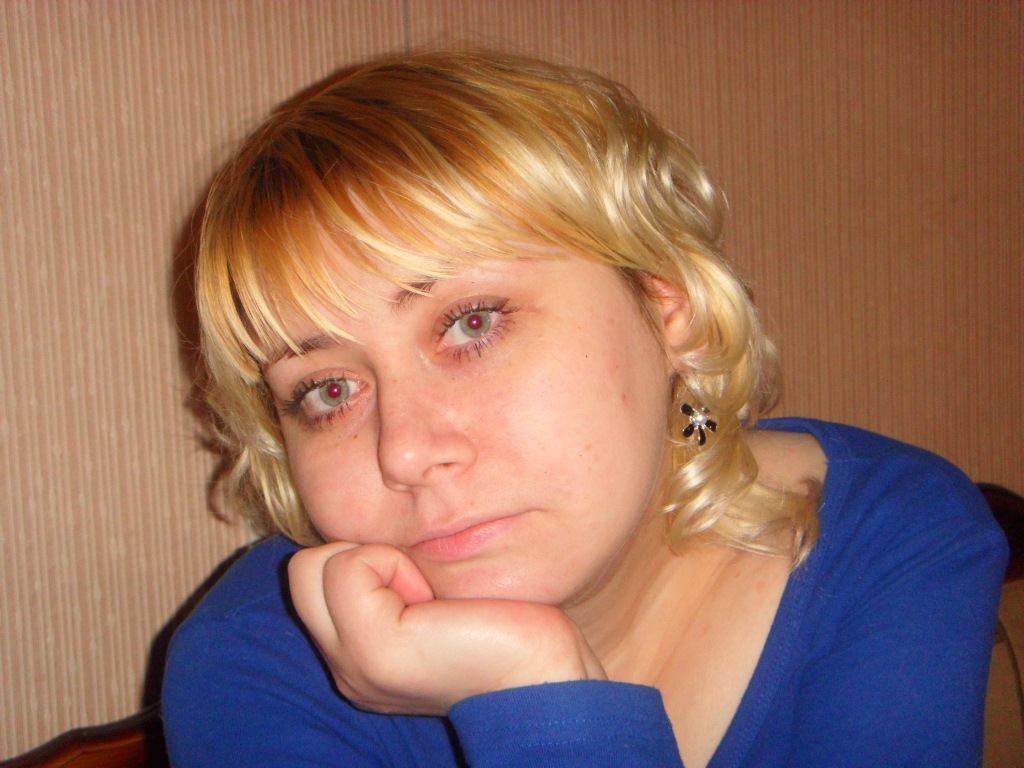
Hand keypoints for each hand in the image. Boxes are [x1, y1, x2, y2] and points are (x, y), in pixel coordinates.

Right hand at [288, 542, 606, 714]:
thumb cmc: (503, 623)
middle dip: (360, 555)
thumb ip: (387, 574)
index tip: (420, 586)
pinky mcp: (374, 650)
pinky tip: (434, 603)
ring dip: (380, 559)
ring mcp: (351, 664)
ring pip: (314, 564)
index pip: (311, 576)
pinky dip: (392, 564)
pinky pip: (349, 565)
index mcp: (353, 654)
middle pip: (302, 569)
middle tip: (422, 588)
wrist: (544, 674)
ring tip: (429, 597)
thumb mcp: (426, 592)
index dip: (364, 557)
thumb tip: (368, 522)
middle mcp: (343, 666)